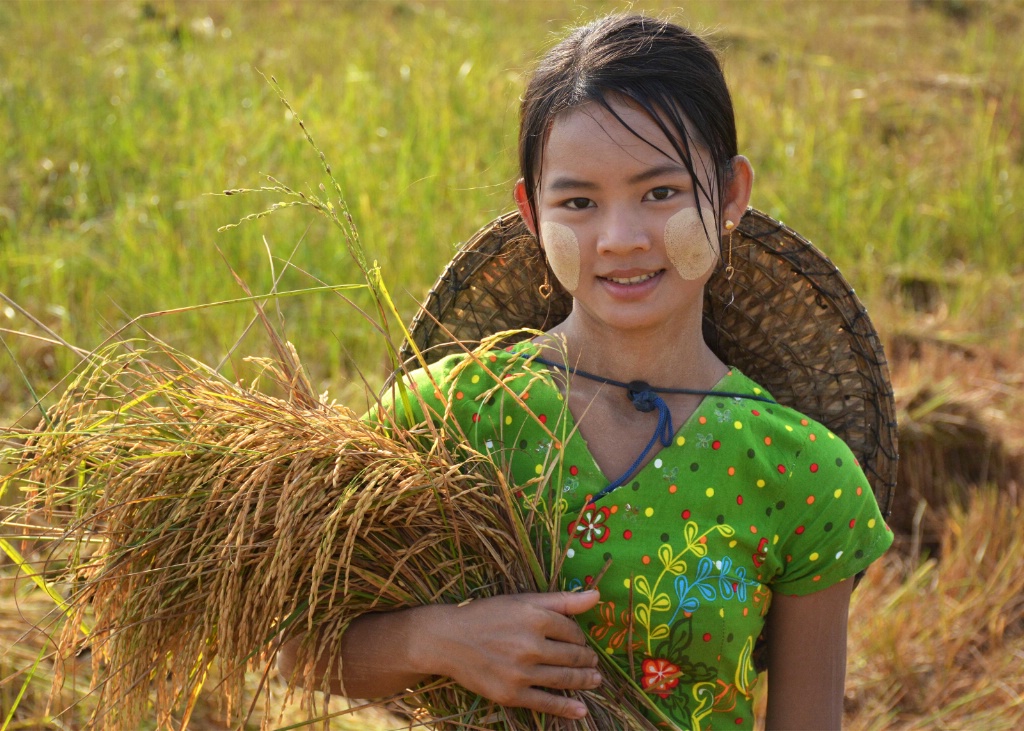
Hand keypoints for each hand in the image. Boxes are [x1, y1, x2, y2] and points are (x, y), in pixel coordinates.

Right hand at [411, 590, 602, 718]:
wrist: (448, 640)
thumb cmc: (486, 615)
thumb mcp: (522, 600)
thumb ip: (561, 600)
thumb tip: (597, 596)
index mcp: (536, 618)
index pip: (572, 631)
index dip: (580, 637)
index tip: (579, 640)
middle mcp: (531, 646)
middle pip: (572, 656)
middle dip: (586, 660)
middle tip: (593, 662)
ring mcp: (521, 673)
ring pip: (564, 679)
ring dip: (584, 681)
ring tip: (595, 680)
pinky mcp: (511, 694)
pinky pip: (545, 703)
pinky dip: (566, 708)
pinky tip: (581, 710)